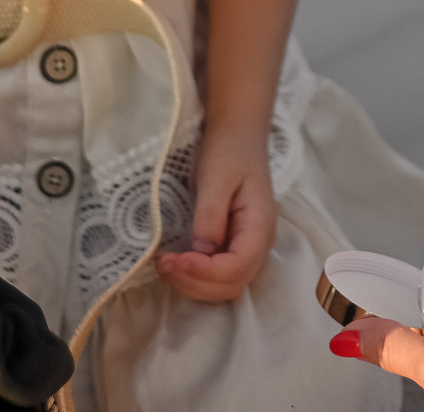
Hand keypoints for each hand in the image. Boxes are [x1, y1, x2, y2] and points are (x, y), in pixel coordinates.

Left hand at [154, 127, 277, 300]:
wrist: (238, 136)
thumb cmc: (229, 151)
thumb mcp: (217, 177)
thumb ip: (210, 215)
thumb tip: (201, 254)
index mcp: (260, 224)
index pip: (239, 266)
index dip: (207, 272)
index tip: (177, 260)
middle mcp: (259, 244)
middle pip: (232, 284)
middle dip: (195, 282)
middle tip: (163, 263)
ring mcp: (248, 248)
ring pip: (225, 287)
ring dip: (193, 284)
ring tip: (165, 265)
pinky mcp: (234, 248)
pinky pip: (218, 276)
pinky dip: (196, 278)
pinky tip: (176, 264)